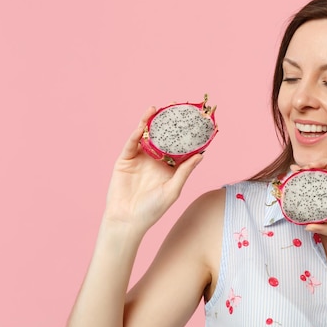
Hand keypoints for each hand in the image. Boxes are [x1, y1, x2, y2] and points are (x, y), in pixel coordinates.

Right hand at [103, 107, 202, 230]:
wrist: (127, 220)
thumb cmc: (152, 210)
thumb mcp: (173, 190)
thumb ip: (185, 171)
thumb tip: (201, 155)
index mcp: (169, 168)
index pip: (179, 147)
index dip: (185, 135)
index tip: (194, 121)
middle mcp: (155, 161)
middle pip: (162, 138)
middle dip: (167, 123)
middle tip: (174, 106)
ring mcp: (139, 159)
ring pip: (146, 137)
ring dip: (149, 123)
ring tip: (156, 109)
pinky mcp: (125, 160)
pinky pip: (131, 144)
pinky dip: (135, 134)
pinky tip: (141, 125)